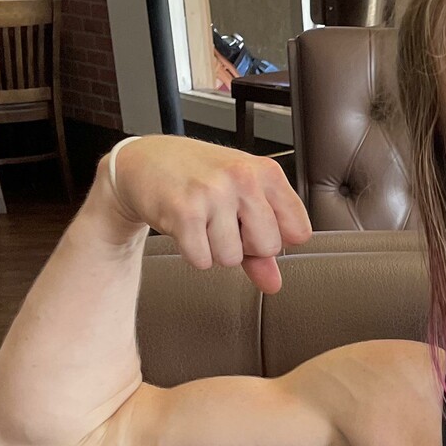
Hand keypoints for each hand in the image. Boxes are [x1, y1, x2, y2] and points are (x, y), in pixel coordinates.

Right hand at [100, 135, 312, 293]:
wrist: (146, 161)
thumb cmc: (199, 177)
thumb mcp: (240, 199)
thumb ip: (261, 243)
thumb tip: (274, 284)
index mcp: (266, 172)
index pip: (299, 231)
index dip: (276, 238)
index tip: (255, 226)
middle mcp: (242, 178)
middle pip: (268, 248)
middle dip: (246, 246)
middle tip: (224, 222)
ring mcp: (213, 193)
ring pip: (232, 258)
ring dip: (215, 249)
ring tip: (202, 221)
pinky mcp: (184, 211)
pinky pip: (202, 260)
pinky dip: (193, 252)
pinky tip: (186, 227)